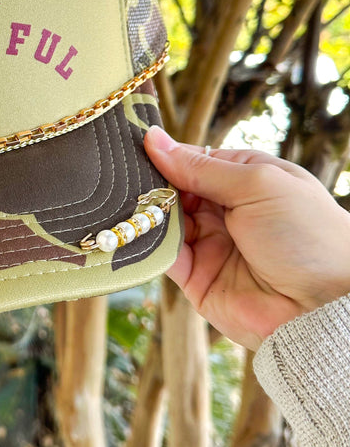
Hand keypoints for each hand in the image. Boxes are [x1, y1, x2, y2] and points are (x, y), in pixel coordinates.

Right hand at [144, 126, 349, 349]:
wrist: (326, 307)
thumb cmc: (306, 235)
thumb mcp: (255, 185)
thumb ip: (200, 167)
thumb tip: (153, 138)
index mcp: (245, 180)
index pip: (194, 161)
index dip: (166, 156)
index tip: (135, 149)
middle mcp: (225, 210)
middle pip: (175, 191)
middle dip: (151, 185)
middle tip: (121, 177)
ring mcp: (211, 244)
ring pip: (165, 222)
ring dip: (146, 213)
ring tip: (123, 203)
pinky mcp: (198, 279)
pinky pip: (164, 257)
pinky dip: (147, 244)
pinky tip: (132, 230)